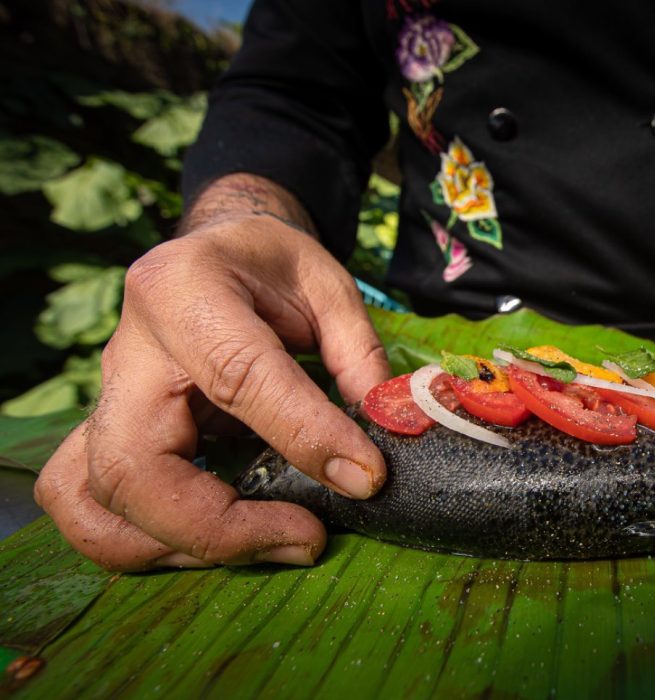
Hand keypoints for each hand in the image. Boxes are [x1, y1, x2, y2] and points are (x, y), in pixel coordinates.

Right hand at [34, 213, 390, 569]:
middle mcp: (127, 350)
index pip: (237, 377)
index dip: (303, 435)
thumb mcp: (328, 286)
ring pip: (91, 501)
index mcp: (182, 290)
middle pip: (132, 466)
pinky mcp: (108, 436)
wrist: (211, 253)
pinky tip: (224, 538)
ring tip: (267, 546)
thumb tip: (383, 436)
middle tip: (306, 539)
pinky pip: (93, 509)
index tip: (365, 477)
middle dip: (216, 526)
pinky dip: (149, 542)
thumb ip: (358, 355)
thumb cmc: (271, 266)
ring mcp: (106, 399)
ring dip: (175, 546)